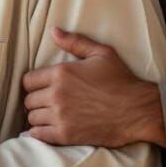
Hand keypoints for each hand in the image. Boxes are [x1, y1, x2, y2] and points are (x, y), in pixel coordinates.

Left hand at [22, 27, 165, 146]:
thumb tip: (54, 31)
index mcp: (61, 73)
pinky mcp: (66, 135)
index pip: (28, 80)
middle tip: (47, 102)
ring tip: (49, 115)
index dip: (33, 84)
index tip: (41, 88)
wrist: (138, 110)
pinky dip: (39, 133)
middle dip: (36, 100)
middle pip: (29, 100)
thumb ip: (75, 42)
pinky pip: (38, 135)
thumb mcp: (101, 53)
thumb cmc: (121, 80)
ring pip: (32, 117)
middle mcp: (56, 94)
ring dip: (39, 117)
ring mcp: (60, 116)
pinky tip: (46, 130)